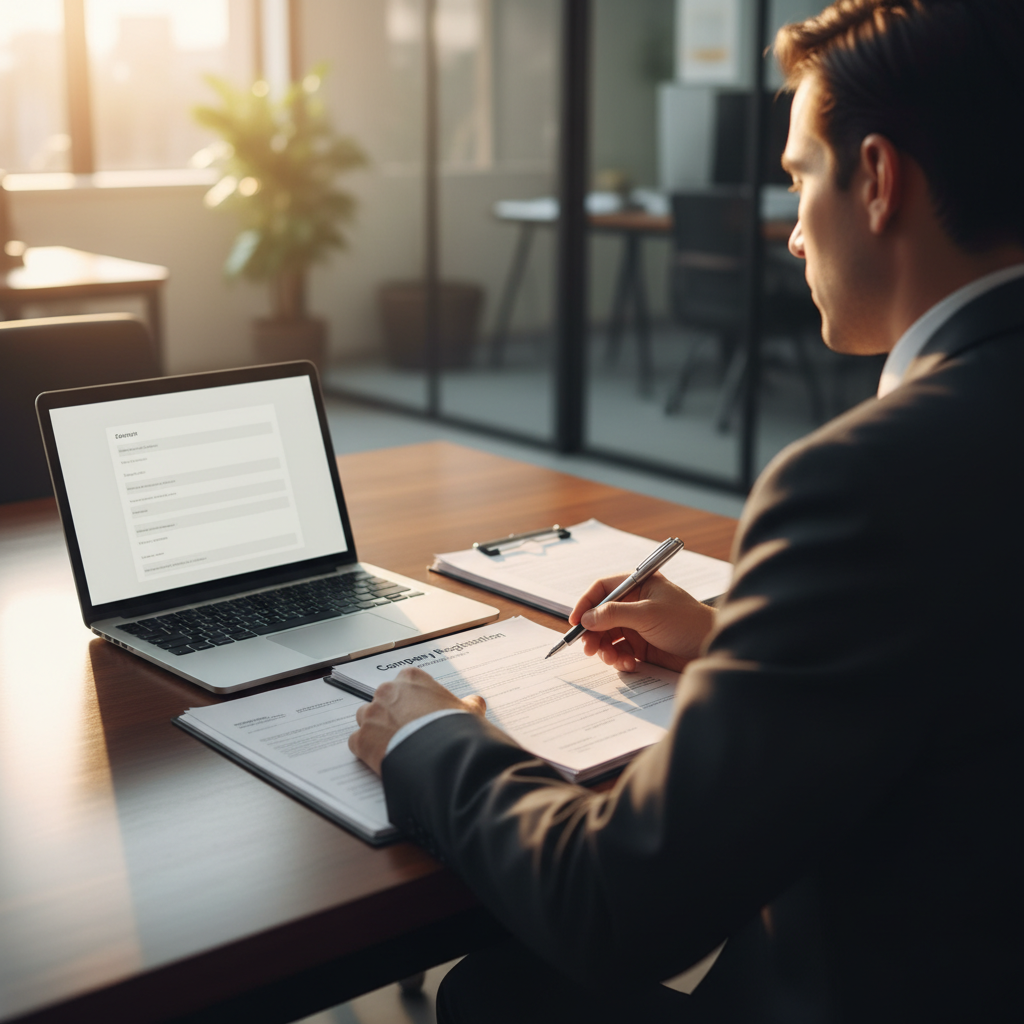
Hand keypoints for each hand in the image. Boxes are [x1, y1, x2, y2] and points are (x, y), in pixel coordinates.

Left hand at [348, 667, 486, 774]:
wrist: (441, 756)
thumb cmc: (454, 729)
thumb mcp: (469, 711)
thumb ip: (469, 703)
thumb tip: (476, 702)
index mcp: (411, 679)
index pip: (405, 685)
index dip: (412, 701)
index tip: (419, 713)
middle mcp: (387, 691)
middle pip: (383, 700)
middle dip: (392, 713)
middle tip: (408, 731)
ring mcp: (371, 715)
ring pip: (366, 719)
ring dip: (376, 729)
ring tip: (394, 745)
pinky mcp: (361, 739)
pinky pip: (358, 742)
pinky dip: (367, 750)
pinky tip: (383, 757)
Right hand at [568, 573, 715, 673]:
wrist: (711, 647)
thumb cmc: (687, 622)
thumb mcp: (647, 614)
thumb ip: (614, 614)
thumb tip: (586, 617)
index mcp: (638, 585)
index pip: (603, 589)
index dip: (586, 603)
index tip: (575, 621)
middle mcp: (635, 603)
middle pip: (601, 616)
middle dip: (593, 633)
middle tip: (589, 649)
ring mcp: (638, 625)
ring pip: (608, 636)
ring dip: (606, 649)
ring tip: (613, 660)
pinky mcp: (643, 646)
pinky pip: (620, 651)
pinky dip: (619, 659)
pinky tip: (628, 664)